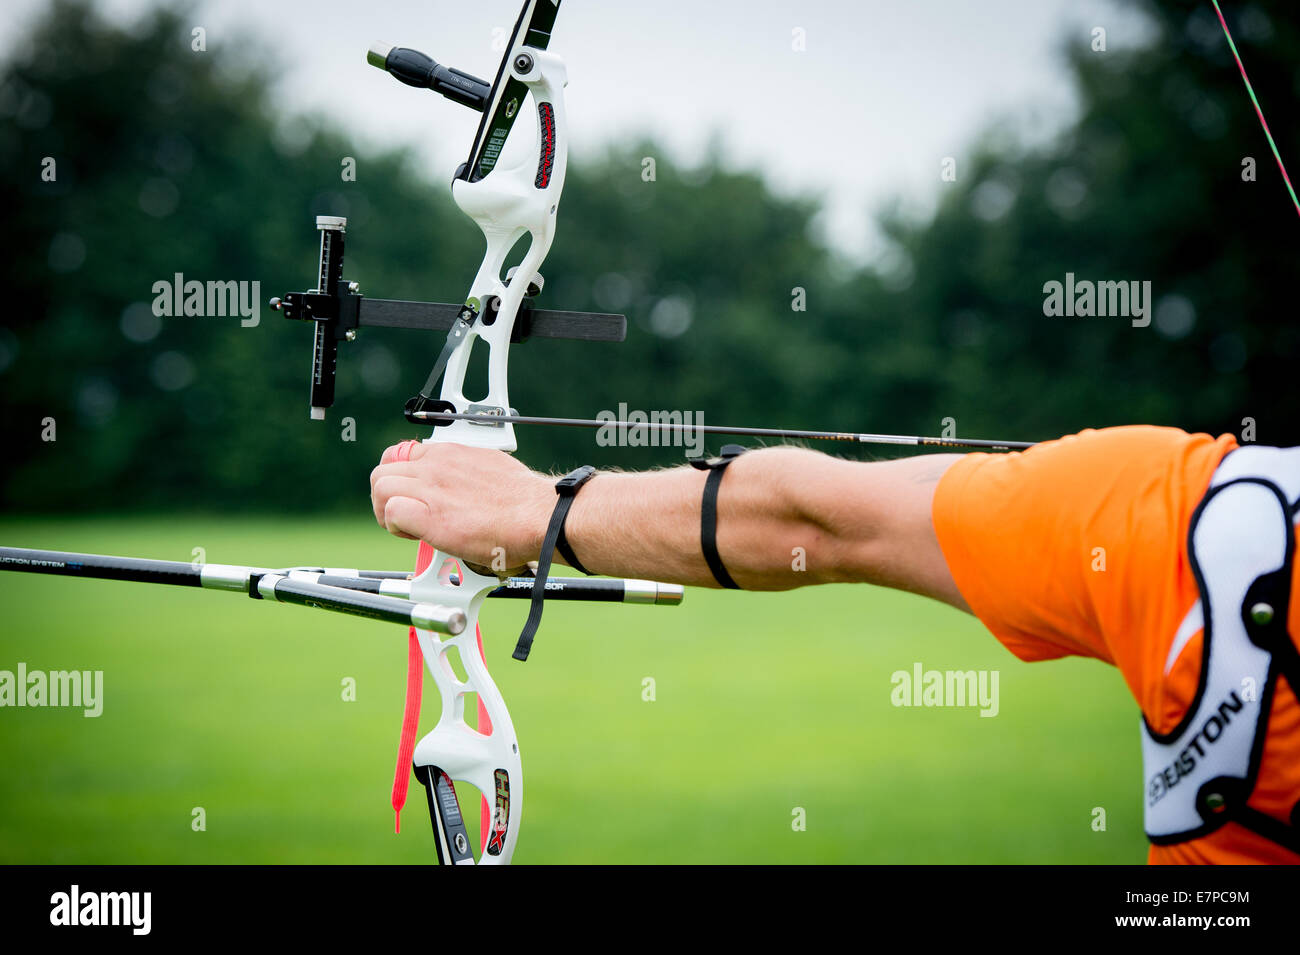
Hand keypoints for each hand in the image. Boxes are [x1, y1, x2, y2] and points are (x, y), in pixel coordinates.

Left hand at [371, 441, 554, 571]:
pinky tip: (416, 535)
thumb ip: (465, 473)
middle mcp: (436, 465)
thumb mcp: (490, 467)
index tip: (409, 495)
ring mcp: (432, 488)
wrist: (538, 516)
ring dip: (387, 511)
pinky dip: (397, 527)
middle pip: (382, 471)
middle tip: (403, 517)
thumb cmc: (523, 502)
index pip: (400, 454)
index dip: (398, 478)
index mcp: (450, 454)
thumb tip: (461, 488)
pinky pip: (392, 512)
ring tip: (408, 528)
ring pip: (380, 488)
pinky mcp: (431, 516)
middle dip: (385, 496)